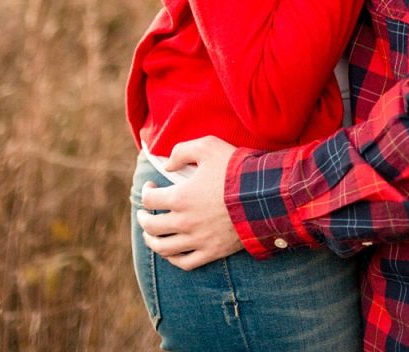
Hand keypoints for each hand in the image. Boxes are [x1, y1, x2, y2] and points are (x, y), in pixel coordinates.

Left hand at [137, 136, 242, 268]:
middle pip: (151, 227)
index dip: (146, 191)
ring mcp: (197, 240)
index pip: (150, 200)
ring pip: (163, 248)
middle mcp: (184, 222)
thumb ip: (182, 150)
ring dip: (152, 241)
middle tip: (145, 212)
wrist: (264, 195)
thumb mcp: (208, 146)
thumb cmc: (235, 169)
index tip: (151, 186)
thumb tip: (167, 165)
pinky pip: (184, 262)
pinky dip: (173, 258)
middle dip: (143, 218)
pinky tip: (172, 252)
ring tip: (151, 234)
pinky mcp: (211, 252)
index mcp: (180, 197)